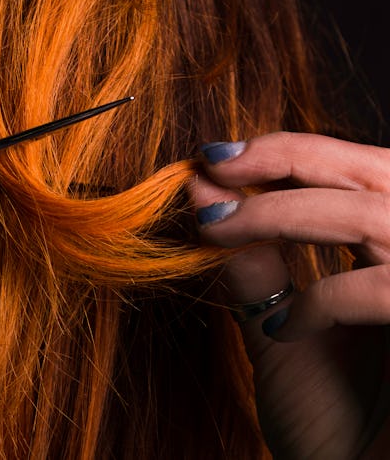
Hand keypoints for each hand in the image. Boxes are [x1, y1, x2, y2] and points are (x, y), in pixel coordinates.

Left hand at [193, 132, 389, 458]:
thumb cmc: (334, 425)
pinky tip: (283, 327)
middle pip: (374, 174)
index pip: (356, 174)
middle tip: (214, 163)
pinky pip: (387, 288)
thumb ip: (253, 266)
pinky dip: (325, 298)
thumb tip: (206, 194)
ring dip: (281, 213)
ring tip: (214, 228)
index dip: (292, 153)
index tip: (215, 157)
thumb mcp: (281, 331)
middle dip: (287, 158)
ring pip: (373, 216)